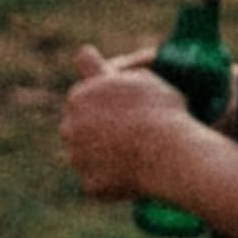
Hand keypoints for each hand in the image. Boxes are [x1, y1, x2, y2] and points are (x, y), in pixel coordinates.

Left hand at [64, 48, 199, 202]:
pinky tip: (135, 175)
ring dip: (102, 155)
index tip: (121, 110)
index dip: (103, 102)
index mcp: (79, 96)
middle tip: (130, 134)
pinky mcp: (89, 185)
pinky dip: (112, 181)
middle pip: (79, 128)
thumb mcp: (138, 77)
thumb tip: (83, 53)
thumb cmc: (159, 110)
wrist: (168, 151)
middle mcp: (69, 127)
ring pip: (86, 156)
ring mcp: (77, 157)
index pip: (82, 99)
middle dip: (98, 129)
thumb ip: (104, 69)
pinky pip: (99, 182)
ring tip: (135, 154)